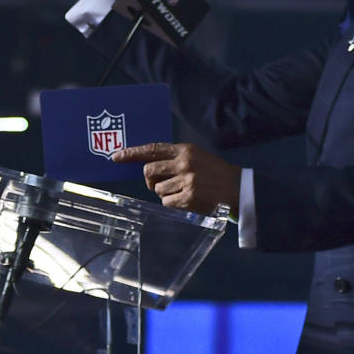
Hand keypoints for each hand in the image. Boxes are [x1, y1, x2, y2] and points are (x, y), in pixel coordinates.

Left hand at [112, 142, 240, 216]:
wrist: (237, 187)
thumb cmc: (214, 172)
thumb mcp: (196, 157)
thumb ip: (174, 158)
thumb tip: (149, 167)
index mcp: (184, 150)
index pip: (152, 149)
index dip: (132, 153)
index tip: (116, 157)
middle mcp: (184, 163)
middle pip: (149, 172)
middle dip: (150, 180)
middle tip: (157, 184)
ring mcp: (186, 180)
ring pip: (158, 189)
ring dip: (165, 193)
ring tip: (182, 192)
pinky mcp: (189, 197)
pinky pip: (167, 202)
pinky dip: (173, 203)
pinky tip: (186, 200)